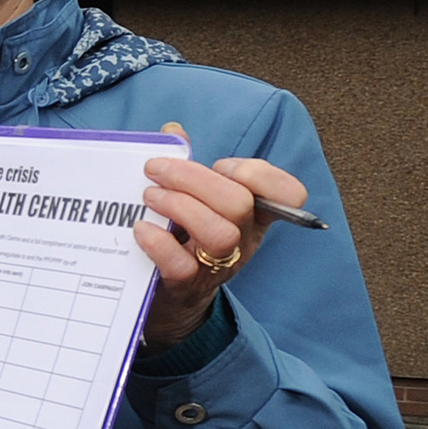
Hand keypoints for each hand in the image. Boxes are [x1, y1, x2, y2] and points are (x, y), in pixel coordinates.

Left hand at [137, 122, 296, 351]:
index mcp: (254, 215)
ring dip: (178, 206)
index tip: (223, 165)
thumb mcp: (194, 201)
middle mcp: (244, 240)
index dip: (257, 173)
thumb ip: (188, 166)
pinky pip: (180, 265)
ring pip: (219, 234)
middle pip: (239, 203)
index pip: (287, 192)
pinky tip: (141, 228)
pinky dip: (158, 243)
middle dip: (193, 178)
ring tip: (149, 196)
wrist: (170, 297)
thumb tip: (173, 131)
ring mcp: (217, 265)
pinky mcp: (186, 285)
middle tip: (154, 170)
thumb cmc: (185, 238)